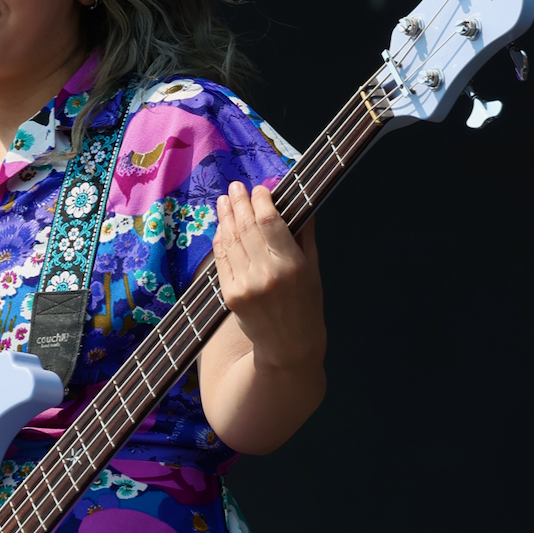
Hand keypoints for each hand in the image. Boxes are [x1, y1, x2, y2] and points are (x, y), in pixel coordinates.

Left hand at [212, 181, 324, 370]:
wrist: (289, 346)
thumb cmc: (306, 305)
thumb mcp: (314, 269)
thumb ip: (305, 235)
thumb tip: (297, 202)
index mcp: (293, 265)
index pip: (271, 222)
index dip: (262, 201)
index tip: (260, 188)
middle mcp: (267, 274)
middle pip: (247, 227)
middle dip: (239, 203)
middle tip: (236, 187)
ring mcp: (245, 285)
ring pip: (230, 241)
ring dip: (225, 217)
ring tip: (224, 200)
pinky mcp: (230, 295)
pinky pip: (221, 261)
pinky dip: (220, 240)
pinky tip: (220, 227)